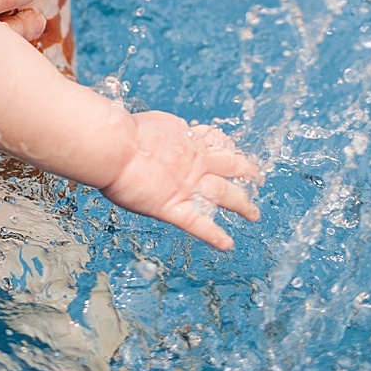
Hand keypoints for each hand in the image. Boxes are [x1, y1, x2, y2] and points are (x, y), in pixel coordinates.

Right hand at [100, 112, 262, 249]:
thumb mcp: (150, 125)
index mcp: (187, 143)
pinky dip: (213, 235)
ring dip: (242, 204)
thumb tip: (176, 130)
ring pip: (224, 195)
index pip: (216, 144)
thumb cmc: (121, 134)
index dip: (229, 147)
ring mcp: (187, 187)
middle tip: (257, 177)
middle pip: (231, 168)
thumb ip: (167, 131)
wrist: (113, 147)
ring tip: (253, 213)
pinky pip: (198, 224)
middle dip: (246, 172)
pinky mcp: (174, 207)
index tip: (235, 150)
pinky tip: (226, 245)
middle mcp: (194, 164)